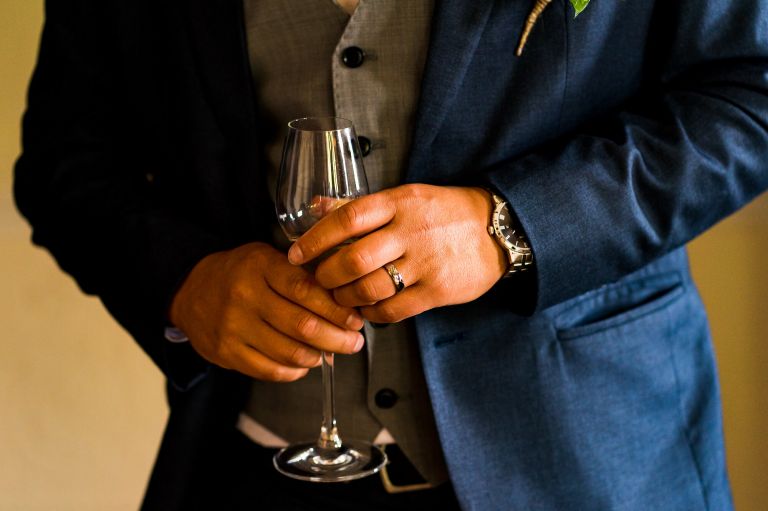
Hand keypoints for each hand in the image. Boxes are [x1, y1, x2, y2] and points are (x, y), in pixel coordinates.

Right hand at [169, 242, 364, 381]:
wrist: (190, 290)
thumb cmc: (242, 273)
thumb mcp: (267, 258)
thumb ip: (301, 274)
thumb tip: (346, 300)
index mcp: (261, 267)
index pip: (307, 290)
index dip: (337, 309)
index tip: (356, 320)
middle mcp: (245, 296)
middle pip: (303, 326)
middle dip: (337, 338)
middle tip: (354, 342)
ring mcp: (233, 327)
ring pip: (289, 352)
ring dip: (319, 356)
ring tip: (332, 351)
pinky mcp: (226, 353)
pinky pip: (270, 370)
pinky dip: (295, 371)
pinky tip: (306, 362)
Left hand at [287, 185, 506, 322]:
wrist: (496, 229)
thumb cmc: (442, 213)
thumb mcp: (405, 198)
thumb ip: (361, 206)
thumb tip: (316, 206)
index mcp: (399, 203)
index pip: (348, 218)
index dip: (316, 238)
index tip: (296, 254)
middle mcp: (410, 231)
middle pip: (353, 260)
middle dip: (327, 275)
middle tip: (319, 281)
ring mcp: (425, 263)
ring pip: (370, 288)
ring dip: (346, 298)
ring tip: (341, 297)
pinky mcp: (438, 290)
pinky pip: (394, 310)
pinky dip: (373, 314)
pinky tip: (368, 310)